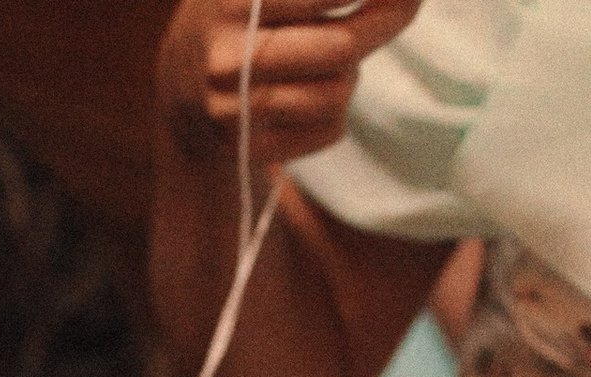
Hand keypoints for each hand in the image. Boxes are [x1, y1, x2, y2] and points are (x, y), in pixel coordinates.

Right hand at [158, 4, 423, 173]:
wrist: (180, 87)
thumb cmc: (237, 12)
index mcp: (234, 1)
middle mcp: (230, 58)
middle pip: (342, 48)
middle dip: (389, 18)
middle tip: (410, 1)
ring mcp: (236, 110)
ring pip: (339, 93)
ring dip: (353, 69)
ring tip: (339, 51)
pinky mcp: (250, 147)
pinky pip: (330, 129)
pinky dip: (339, 107)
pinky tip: (317, 88)